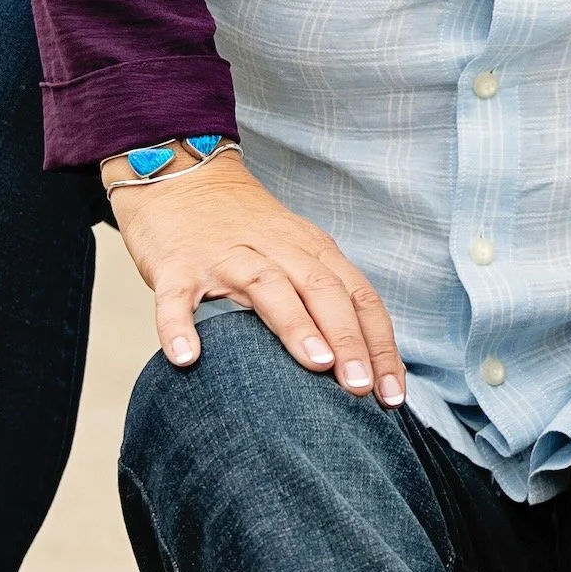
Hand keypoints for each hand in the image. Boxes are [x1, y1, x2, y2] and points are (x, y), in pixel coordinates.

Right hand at [108, 149, 406, 398]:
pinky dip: (180, 326)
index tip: (392, 394)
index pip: (358, 297)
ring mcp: (226, 256)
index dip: (379, 344)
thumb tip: (361, 367)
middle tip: (362, 387)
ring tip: (316, 363)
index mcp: (312, 250)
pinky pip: (179, 297)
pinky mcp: (178, 265)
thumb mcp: (295, 252)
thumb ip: (325, 296)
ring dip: (295, 325)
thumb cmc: (245, 231)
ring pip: (267, 286)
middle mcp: (277, 249)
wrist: (182, 177)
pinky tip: (187, 358)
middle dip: (348, 340)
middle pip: (322, 290)